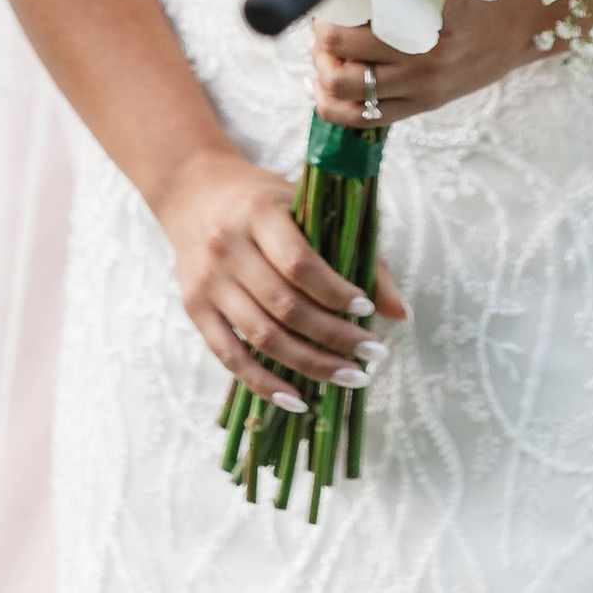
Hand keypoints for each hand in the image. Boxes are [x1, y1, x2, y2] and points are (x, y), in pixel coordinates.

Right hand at [151, 141, 404, 405]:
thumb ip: (357, 252)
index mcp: (259, 214)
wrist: (192, 191)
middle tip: (373, 354)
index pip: (300, 263)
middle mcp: (228, 247)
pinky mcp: (194, 308)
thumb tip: (399, 313)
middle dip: (335, 337)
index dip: (336, 293)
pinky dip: (264, 384)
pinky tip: (298, 400)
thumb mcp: (306, 206)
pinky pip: (230, 356)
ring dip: (311, 364)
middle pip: (286, 307)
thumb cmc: (261, 200)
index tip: (367, 310)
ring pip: (263, 336)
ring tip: (350, 377)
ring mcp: (208, 281)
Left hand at [311, 0, 551, 125]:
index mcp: (420, 28)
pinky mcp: (427, 105)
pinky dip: (338, 108)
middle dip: (319, 49)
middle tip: (321, 28)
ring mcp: (424, 89)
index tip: (322, 3)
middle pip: (339, 72)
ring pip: (348, 100)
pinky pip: (369, 119)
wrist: (526, 23)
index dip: (320, 21)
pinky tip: (324, 91)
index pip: (344, 36)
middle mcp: (420, 65)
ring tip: (323, 57)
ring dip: (324, 78)